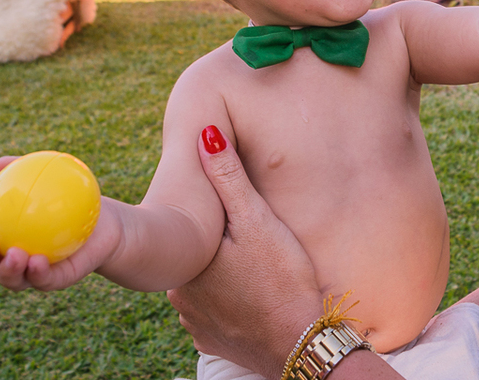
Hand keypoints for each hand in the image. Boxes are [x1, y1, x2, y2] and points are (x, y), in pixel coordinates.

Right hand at [0, 155, 121, 291]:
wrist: (104, 224)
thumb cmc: (70, 199)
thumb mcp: (50, 180)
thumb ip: (25, 171)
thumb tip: (0, 163)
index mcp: (2, 236)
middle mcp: (9, 259)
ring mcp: (30, 274)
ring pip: (10, 278)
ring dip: (7, 269)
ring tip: (15, 254)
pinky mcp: (53, 282)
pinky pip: (42, 281)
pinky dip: (37, 273)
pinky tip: (38, 261)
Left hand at [167, 127, 322, 375]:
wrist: (301, 344)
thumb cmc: (281, 279)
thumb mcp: (257, 221)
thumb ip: (229, 178)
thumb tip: (204, 134)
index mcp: (184, 261)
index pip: (193, 224)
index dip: (216, 215)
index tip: (238, 217)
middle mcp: (177, 293)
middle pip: (198, 253)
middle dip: (220, 245)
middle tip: (254, 244)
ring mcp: (192, 320)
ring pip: (204, 282)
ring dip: (223, 274)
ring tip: (256, 268)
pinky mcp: (210, 340)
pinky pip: (213, 310)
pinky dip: (229, 300)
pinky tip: (252, 294)